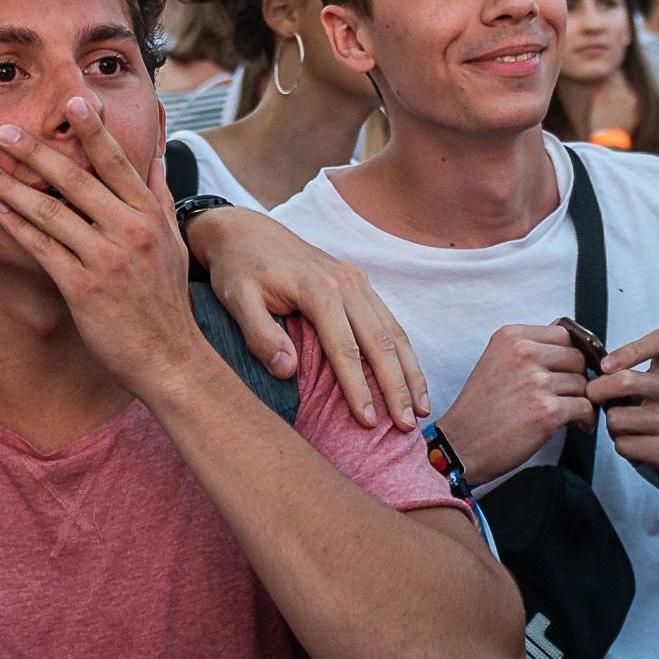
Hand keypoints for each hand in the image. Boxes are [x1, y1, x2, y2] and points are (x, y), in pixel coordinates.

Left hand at [0, 97, 204, 393]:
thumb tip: (156, 153)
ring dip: (12, 188)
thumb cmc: (166, 301)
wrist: (168, 358)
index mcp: (149, 216)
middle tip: (3, 131)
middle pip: (76, 180)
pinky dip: (17, 227)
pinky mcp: (83, 288)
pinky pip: (42, 249)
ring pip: (51, 212)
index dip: (92, 131)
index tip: (71, 101)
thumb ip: (161, 196)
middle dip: (35, 152)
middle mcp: (130, 231)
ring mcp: (107, 259)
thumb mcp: (174, 242)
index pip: (117, 163)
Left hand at [189, 211, 426, 428]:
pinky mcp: (360, 284)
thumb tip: (288, 372)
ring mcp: (358, 281)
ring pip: (394, 333)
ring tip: (422, 410)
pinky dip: (404, 353)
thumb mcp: (236, 299)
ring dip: (410, 373)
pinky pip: (389, 322)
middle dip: (397, 388)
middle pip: (381, 343)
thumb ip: (260, 335)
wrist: (246, 230)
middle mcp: (347, 283)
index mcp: (318, 290)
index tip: (368, 422)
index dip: (359, 389)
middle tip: (406, 427)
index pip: (345, 349)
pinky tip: (411, 379)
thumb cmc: (238, 268)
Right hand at [434, 324, 594, 484]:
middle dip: (576, 377)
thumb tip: (569, 339)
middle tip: (566, 394)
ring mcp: (537, 382)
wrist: (461, 444)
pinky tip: (574, 425)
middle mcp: (524, 354)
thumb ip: (528, 347)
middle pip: (578, 358)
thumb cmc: (479, 408)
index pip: (564, 333)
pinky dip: (585, 419)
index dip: (569, 353)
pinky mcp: (548, 411)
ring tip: (565, 412)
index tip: (567, 369)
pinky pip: (586, 408)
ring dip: (578, 400)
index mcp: (511, 338)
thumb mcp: (495, 362)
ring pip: (584, 384)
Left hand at [589, 328, 658, 494]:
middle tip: (597, 399)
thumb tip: (591, 378)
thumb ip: (638, 376)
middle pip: (623, 381)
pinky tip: (640, 447)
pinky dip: (623, 447)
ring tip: (629, 429)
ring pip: (616, 419)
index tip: (607, 365)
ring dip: (613, 427)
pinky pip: (624, 445)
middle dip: (597, 392)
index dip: (629, 350)